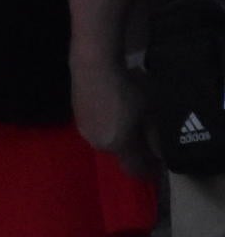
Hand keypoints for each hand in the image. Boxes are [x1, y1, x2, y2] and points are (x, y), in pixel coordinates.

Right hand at [74, 51, 156, 177]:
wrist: (93, 66)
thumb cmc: (126, 90)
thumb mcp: (150, 113)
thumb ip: (155, 137)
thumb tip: (159, 153)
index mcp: (117, 146)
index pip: (135, 169)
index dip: (148, 170)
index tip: (158, 165)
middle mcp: (98, 143)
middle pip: (120, 154)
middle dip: (133, 150)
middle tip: (145, 137)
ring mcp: (84, 128)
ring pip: (107, 139)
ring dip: (119, 135)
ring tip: (129, 118)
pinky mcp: (77, 114)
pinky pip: (97, 127)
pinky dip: (107, 123)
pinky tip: (113, 106)